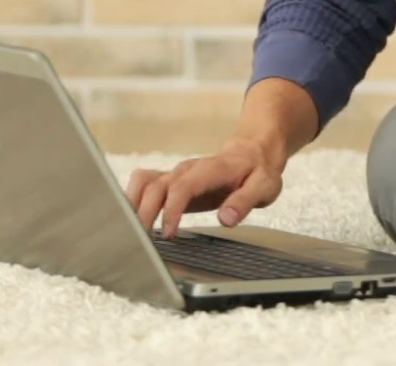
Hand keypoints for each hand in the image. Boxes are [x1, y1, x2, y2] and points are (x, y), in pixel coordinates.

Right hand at [124, 137, 284, 238]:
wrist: (252, 154)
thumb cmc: (257, 172)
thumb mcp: (264, 186)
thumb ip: (245, 201)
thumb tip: (226, 218)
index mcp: (211, 169)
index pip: (183, 186)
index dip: (172, 208)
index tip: (168, 233)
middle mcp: (188, 169)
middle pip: (156, 185)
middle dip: (146, 212)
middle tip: (143, 241)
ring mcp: (177, 173)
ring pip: (144, 182)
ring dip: (133, 204)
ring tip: (131, 232)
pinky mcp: (171, 181)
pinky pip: (144, 183)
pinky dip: (133, 199)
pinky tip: (132, 220)